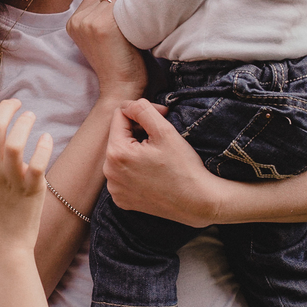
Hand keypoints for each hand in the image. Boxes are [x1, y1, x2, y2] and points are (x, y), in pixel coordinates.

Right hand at [0, 100, 53, 254]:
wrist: (0, 248)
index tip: (2, 107)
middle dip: (8, 108)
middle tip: (18, 104)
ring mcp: (9, 181)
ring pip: (16, 140)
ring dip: (25, 122)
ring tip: (31, 117)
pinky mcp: (30, 190)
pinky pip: (39, 161)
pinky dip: (44, 146)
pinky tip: (47, 139)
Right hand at [67, 0, 145, 101]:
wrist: (121, 87)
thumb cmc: (120, 62)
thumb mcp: (105, 34)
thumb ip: (107, 11)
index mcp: (73, 22)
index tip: (130, 9)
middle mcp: (77, 20)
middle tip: (138, 15)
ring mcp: (88, 23)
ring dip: (132, 3)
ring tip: (140, 21)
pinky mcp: (102, 26)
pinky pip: (124, 3)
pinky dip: (136, 10)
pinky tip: (142, 24)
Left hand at [103, 99, 220, 227]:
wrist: (198, 202)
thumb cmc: (183, 166)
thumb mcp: (164, 131)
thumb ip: (142, 110)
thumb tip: (129, 105)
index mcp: (116, 153)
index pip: (120, 116)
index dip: (141, 112)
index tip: (162, 117)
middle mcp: (109, 173)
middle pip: (119, 137)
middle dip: (138, 131)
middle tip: (163, 138)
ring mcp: (115, 189)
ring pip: (121, 156)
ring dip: (136, 150)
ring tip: (158, 157)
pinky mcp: (122, 200)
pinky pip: (123, 175)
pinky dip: (134, 170)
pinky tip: (153, 173)